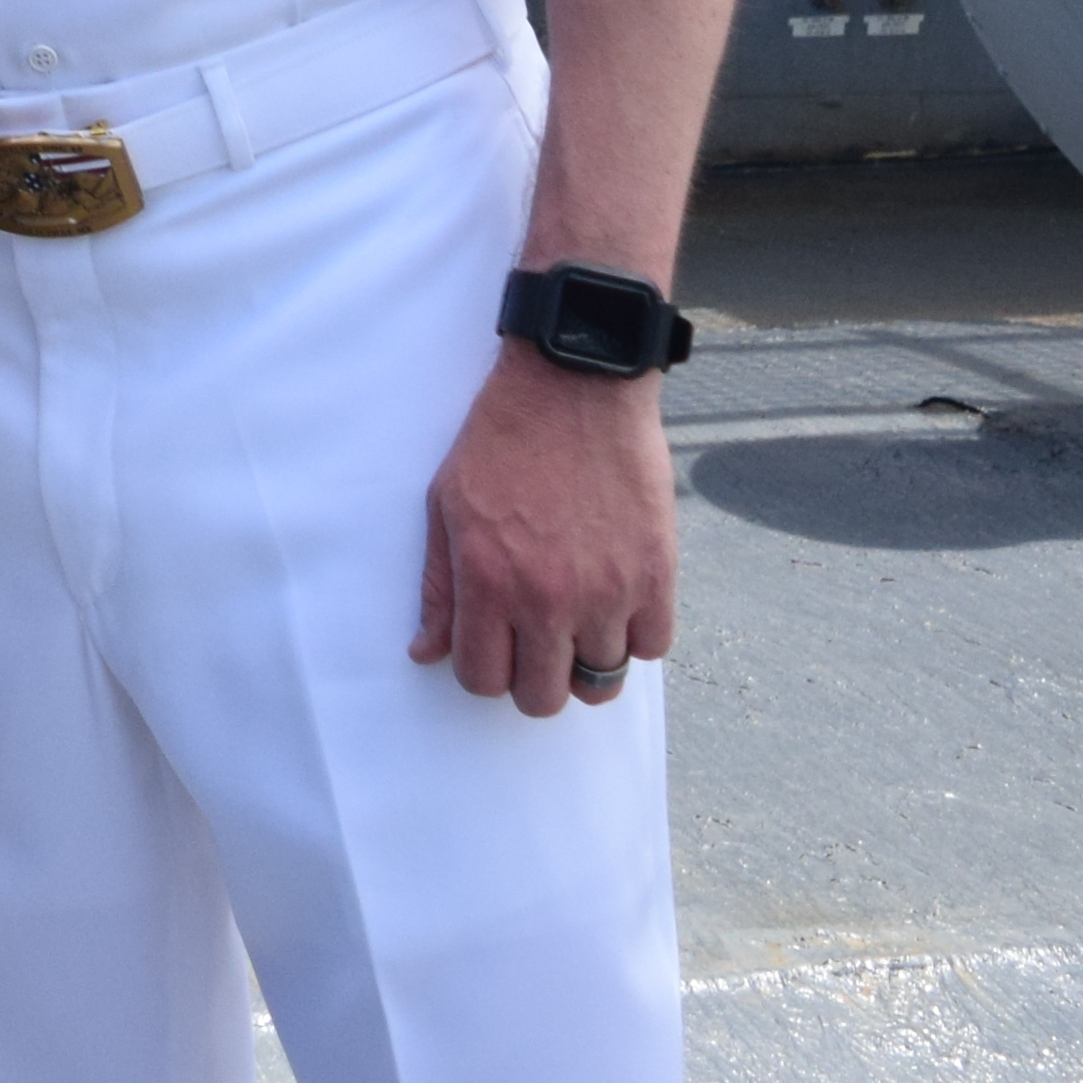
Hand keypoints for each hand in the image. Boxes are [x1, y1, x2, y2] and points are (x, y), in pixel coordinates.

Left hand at [411, 345, 675, 717]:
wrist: (575, 384)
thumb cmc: (503, 437)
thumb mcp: (447, 503)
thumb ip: (440, 585)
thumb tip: (427, 652)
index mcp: (488, 581)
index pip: (483, 680)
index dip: (486, 670)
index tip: (496, 647)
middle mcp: (547, 599)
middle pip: (543, 698)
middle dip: (534, 678)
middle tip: (538, 642)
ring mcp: (607, 591)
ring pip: (601, 682)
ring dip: (586, 660)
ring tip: (580, 623)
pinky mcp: (655, 574)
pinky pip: (652, 647)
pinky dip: (636, 635)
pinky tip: (619, 603)